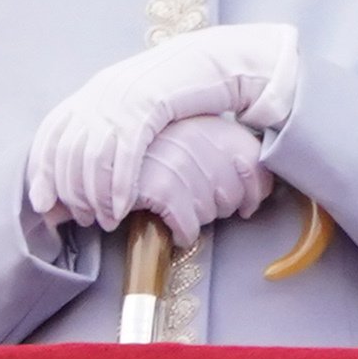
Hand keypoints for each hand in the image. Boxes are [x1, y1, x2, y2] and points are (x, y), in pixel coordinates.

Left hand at [25, 24, 304, 229]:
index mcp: (91, 92)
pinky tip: (123, 208)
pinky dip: (119, 187)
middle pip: (68, 153)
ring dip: (96, 197)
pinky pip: (125, 155)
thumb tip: (83, 169)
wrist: (207, 59)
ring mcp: (122, 100)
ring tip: (106, 221)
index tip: (43, 204)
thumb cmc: (171, 90)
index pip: (50, 136)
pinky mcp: (148, 108)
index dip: (42, 173)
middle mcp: (99, 95)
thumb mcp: (130, 104)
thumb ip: (106, 128)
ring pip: (93, 159)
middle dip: (71, 193)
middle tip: (82, 219)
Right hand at [123, 112, 281, 234]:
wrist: (102, 151)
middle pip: (234, 194)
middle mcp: (199, 139)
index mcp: (212, 125)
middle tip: (197, 203)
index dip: (256, 191)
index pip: (256, 163)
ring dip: (197, 219)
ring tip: (178, 208)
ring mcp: (179, 162)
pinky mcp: (160, 187)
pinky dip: (183, 233)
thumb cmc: (150, 152)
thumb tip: (253, 197)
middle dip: (220, 207)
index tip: (245, 204)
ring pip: (211, 212)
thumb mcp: (191, 138)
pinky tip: (173, 228)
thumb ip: (226, 155)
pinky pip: (189, 226)